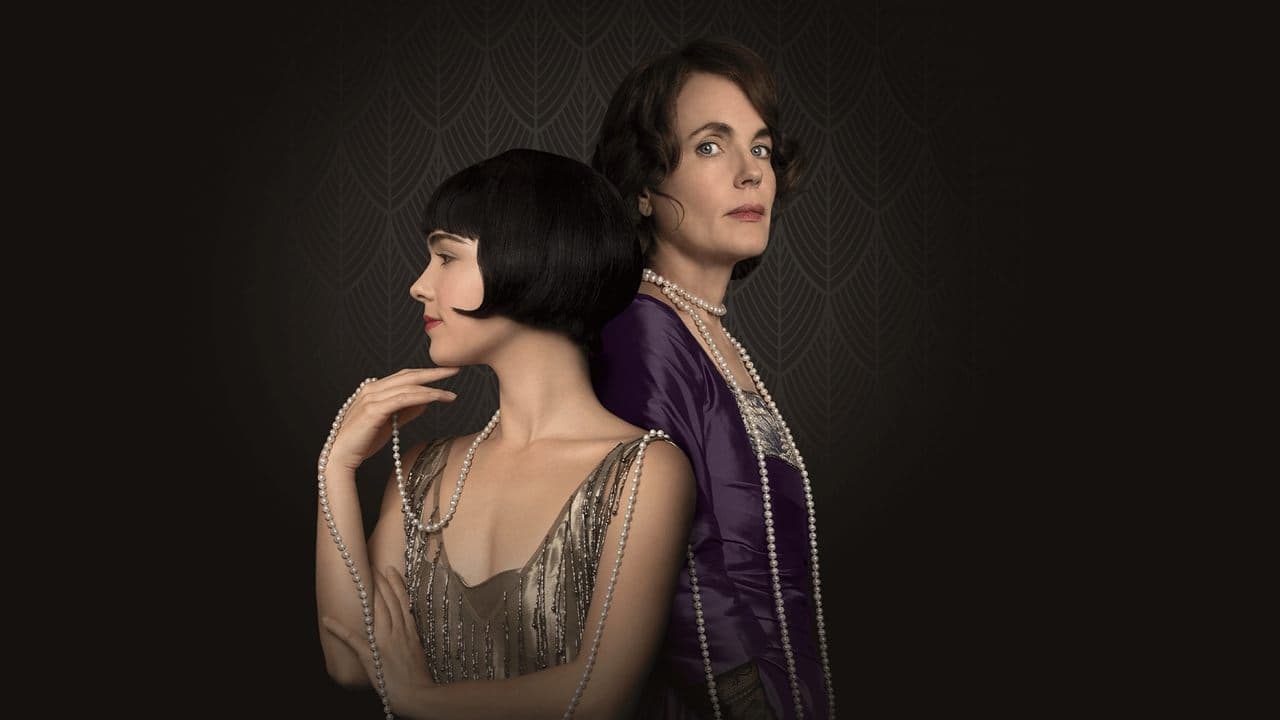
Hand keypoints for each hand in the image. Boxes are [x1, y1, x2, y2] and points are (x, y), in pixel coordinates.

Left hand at [322, 566, 435, 712]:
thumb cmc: (420, 678)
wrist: (419, 695)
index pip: (402, 601)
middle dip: (380, 581)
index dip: (395, 583)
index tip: (390, 570)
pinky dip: (339, 629)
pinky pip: (353, 639)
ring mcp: (385, 642)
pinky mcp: (372, 656)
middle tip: (372, 565)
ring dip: (368, 592)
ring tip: (360, 576)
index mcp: (410, 632)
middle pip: (389, 600)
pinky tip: (327, 620)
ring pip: (376, 610)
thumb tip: (405, 631)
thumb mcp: (419, 653)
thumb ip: (411, 639)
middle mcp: (398, 632)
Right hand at [327, 367, 460, 471]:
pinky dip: (422, 397)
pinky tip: (436, 399)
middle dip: (434, 373)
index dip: (425, 373)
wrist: (341, 457)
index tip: (446, 373)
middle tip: (455, 370)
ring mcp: (372, 398)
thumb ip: (406, 411)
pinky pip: (403, 399)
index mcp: (373, 389)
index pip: (404, 376)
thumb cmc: (363, 442)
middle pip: (408, 376)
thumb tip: (426, 402)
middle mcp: (371, 389)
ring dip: (432, 389)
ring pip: (408, 387)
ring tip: (451, 394)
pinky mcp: (374, 410)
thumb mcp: (389, 424)